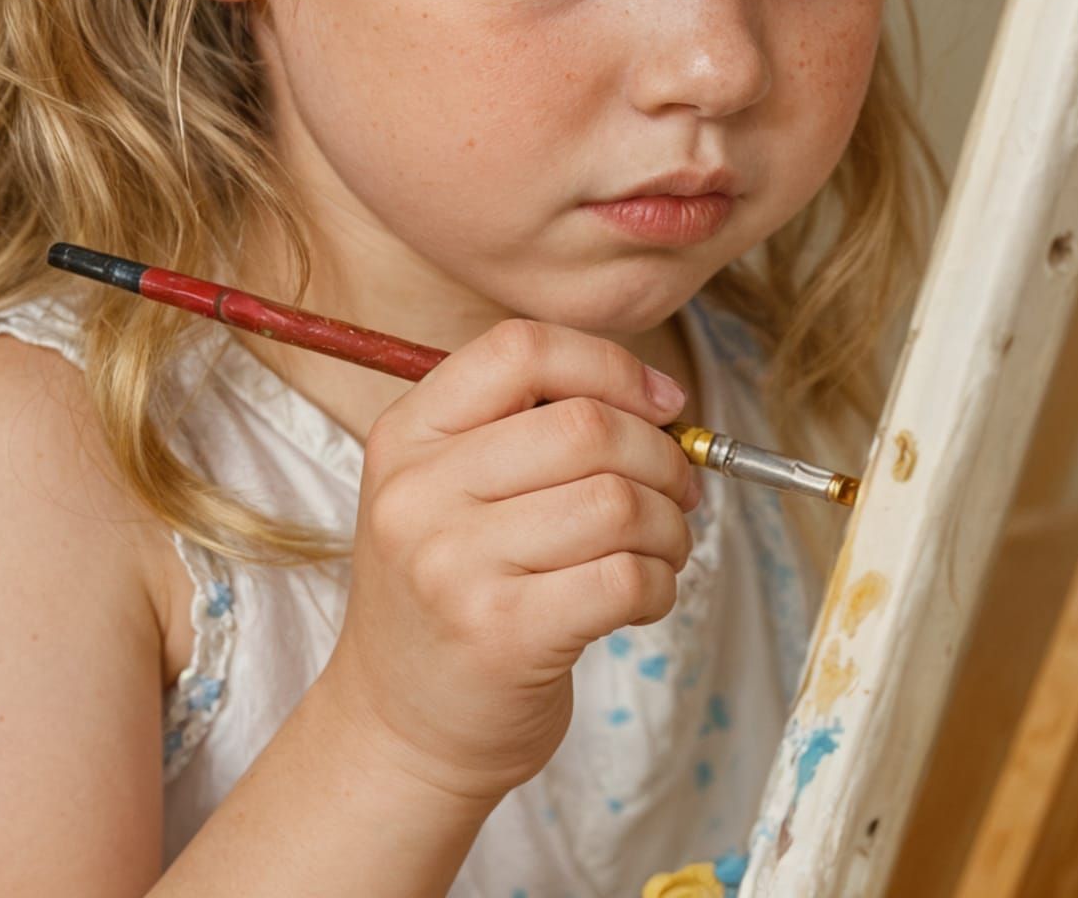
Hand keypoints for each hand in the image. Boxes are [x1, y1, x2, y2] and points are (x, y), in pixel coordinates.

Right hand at [317, 316, 701, 805]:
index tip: (659, 403)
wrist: (398, 728)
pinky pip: (624, 578)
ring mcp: (454, 565)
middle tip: (678, 489)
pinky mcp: (502, 636)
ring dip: (669, 525)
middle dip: (661, 456)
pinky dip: (660, 583)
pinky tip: (643, 595)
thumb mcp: (448, 490)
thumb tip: (656, 396)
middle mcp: (418, 493)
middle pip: (585, 426)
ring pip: (617, 502)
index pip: (520, 349)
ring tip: (662, 546)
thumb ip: (525, 428)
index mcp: (407, 435)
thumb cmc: (451, 594)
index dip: (608, 365)